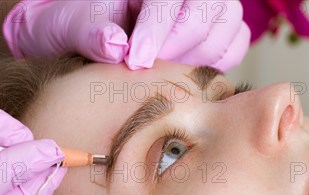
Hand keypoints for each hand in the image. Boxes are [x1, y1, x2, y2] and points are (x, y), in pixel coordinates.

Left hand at [2, 0, 249, 70]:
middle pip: (207, 12)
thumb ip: (89, 32)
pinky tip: (182, 72)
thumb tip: (115, 45)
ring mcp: (211, 7)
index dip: (156, 29)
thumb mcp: (74, 25)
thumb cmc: (83, 27)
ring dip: (196, 59)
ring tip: (162, 71)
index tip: (136, 61)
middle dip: (177, 47)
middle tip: (147, 69)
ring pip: (226, 28)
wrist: (92, 37)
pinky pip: (234, 47)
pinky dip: (214, 65)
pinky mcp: (222, 31)